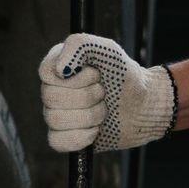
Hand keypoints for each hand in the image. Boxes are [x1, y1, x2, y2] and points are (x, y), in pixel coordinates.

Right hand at [38, 34, 174, 153]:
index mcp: (59, 65)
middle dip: (87, 97)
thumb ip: (80, 46)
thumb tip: (59, 69)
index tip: (96, 74)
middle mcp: (53, 89)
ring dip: (89, 115)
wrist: (142, 106)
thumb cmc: (124, 75)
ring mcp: (57, 114)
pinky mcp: (64, 137)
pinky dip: (80, 137)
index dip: (74, 78)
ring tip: (104, 109)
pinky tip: (95, 129)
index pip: (46, 73)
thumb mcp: (107, 50)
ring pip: (55, 120)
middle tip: (104, 92)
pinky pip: (57, 141)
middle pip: (51, 98)